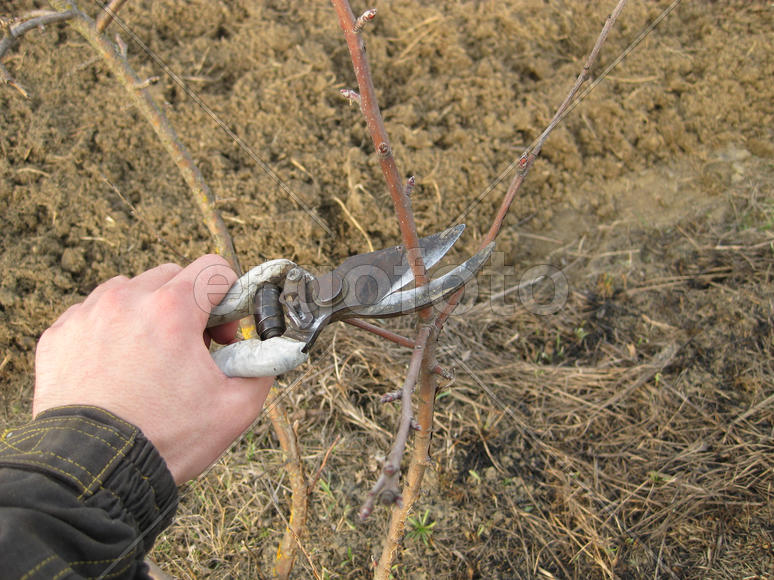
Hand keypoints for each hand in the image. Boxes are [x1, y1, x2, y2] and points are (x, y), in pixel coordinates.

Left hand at [33, 254, 273, 483]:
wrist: (94, 471)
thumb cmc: (164, 438)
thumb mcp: (236, 408)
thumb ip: (262, 368)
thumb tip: (268, 352)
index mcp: (171, 310)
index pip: (214, 269)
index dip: (229, 297)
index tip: (224, 332)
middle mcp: (126, 301)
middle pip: (171, 277)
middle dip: (189, 305)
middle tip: (193, 348)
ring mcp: (87, 316)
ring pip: (129, 290)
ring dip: (148, 313)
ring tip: (151, 357)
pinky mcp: (59, 336)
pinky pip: (93, 313)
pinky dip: (111, 330)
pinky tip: (118, 368)